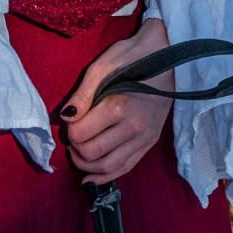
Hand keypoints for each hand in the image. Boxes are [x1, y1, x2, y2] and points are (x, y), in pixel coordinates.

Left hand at [59, 17, 173, 182]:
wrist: (166, 54)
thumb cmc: (130, 57)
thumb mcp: (101, 67)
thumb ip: (82, 94)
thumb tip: (66, 118)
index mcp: (119, 107)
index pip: (80, 134)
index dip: (69, 129)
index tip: (72, 118)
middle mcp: (133, 127)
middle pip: (91, 153)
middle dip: (75, 148)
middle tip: (73, 134)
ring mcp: (144, 138)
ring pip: (108, 166)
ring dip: (86, 165)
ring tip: (77, 153)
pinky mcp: (150, 142)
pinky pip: (126, 167)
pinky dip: (105, 177)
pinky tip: (90, 178)